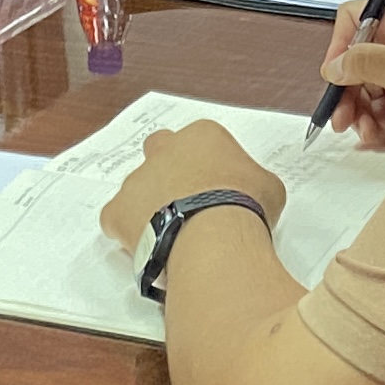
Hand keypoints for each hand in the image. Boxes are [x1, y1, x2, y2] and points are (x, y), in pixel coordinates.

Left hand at [99, 117, 288, 250]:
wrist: (215, 237)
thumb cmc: (245, 207)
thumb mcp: (268, 188)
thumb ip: (252, 181)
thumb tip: (251, 194)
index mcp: (203, 136)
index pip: (200, 143)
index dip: (207, 167)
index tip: (215, 189)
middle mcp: (164, 150)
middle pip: (159, 150)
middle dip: (168, 171)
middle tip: (186, 201)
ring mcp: (136, 179)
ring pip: (137, 188)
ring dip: (150, 206)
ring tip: (173, 235)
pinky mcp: (117, 210)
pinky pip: (116, 219)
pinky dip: (128, 232)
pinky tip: (150, 248)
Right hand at [316, 0, 384, 149]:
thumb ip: (363, 62)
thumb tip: (333, 66)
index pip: (352, 21)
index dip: (339, 46)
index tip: (335, 75)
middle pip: (353, 65)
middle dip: (349, 96)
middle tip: (344, 120)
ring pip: (363, 93)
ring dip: (365, 117)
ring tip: (376, 133)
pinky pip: (379, 111)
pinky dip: (381, 126)